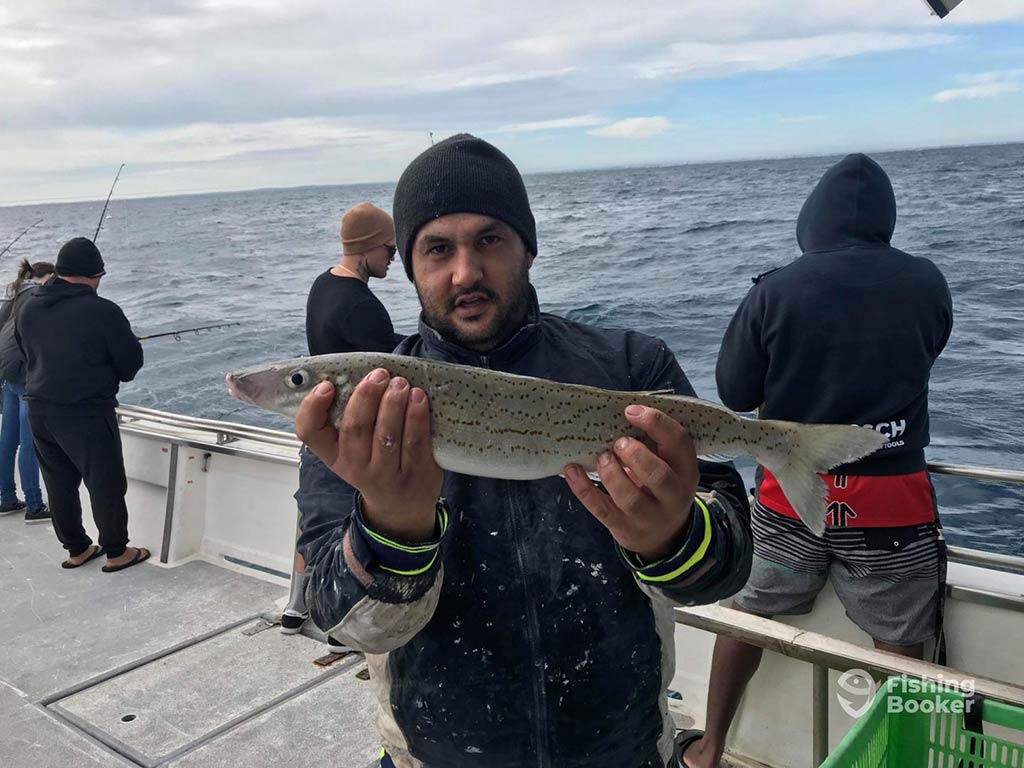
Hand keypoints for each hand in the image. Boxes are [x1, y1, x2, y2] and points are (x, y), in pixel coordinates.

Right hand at [295, 368, 441, 541]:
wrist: (401, 506)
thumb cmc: (375, 464)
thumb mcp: (353, 449)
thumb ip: (350, 418)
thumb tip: (357, 373)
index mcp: (333, 455)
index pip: (309, 432)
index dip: (313, 407)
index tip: (327, 386)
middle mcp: (355, 467)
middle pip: (355, 428)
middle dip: (367, 396)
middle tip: (378, 375)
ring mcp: (385, 474)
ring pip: (386, 435)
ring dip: (393, 403)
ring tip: (400, 383)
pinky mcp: (415, 474)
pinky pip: (415, 442)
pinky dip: (417, 416)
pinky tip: (418, 398)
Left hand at [564, 404, 697, 561]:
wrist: (663, 536)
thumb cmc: (660, 487)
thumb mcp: (669, 467)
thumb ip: (654, 445)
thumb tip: (617, 415)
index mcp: (686, 471)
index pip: (680, 442)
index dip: (656, 423)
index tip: (630, 411)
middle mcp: (673, 496)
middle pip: (659, 476)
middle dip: (636, 455)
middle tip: (619, 442)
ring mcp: (649, 516)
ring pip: (630, 499)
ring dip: (612, 474)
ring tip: (602, 458)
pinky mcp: (625, 528)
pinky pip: (602, 510)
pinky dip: (584, 489)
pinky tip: (571, 470)